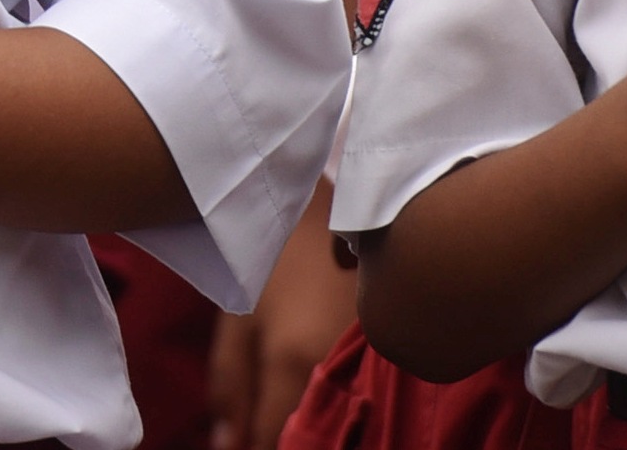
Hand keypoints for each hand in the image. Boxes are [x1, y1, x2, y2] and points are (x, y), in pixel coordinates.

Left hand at [225, 182, 351, 447]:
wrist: (330, 201)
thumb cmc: (272, 255)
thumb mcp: (237, 318)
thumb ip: (229, 385)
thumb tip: (228, 445)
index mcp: (294, 363)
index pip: (275, 441)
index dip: (258, 447)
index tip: (248, 440)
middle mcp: (343, 369)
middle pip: (317, 437)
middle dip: (291, 439)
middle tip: (271, 420)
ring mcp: (376, 359)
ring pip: (345, 419)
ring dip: (321, 421)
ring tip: (300, 402)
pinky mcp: (398, 348)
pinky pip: (370, 397)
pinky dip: (349, 402)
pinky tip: (335, 390)